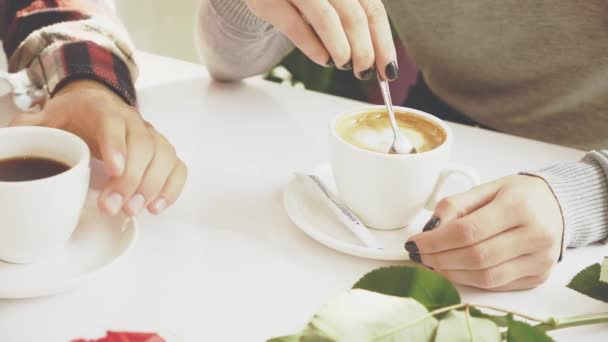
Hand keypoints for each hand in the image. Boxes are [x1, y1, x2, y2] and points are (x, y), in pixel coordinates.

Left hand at [10, 80, 186, 216]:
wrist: (97, 105)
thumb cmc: (72, 117)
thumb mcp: (44, 118)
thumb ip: (27, 128)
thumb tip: (8, 143)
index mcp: (101, 109)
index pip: (114, 123)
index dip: (117, 145)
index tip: (113, 169)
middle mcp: (133, 120)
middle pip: (144, 146)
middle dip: (132, 180)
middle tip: (114, 207)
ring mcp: (152, 136)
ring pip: (165, 157)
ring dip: (153, 186)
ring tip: (135, 211)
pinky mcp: (163, 152)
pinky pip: (178, 168)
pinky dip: (172, 188)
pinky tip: (156, 207)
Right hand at [245, 0, 397, 79]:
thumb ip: (353, 15)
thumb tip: (379, 56)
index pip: (373, 8)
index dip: (383, 42)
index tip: (388, 69)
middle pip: (354, 16)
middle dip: (365, 51)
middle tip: (366, 72)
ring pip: (328, 20)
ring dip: (342, 50)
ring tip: (346, 65)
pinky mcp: (267, 1)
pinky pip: (296, 27)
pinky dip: (313, 48)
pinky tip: (324, 60)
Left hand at [405, 175, 562, 290]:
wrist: (558, 205)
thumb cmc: (517, 195)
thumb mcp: (486, 188)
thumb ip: (455, 205)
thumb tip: (429, 229)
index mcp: (518, 206)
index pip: (468, 231)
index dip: (436, 241)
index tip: (414, 243)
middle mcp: (535, 234)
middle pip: (476, 257)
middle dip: (439, 259)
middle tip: (419, 255)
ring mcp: (540, 259)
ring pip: (486, 277)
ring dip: (452, 273)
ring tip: (433, 263)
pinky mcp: (538, 276)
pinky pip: (497, 285)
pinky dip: (470, 280)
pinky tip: (455, 270)